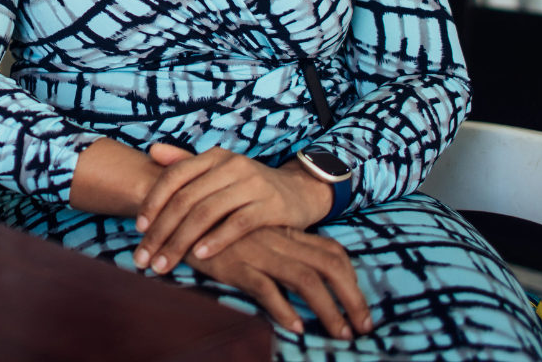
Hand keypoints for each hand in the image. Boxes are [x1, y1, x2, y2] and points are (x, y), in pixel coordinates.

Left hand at [133, 145, 332, 273]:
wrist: (299, 192)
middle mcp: (231, 166)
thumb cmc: (250, 185)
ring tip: (164, 264)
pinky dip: (216, 240)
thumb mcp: (220, 170)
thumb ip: (186, 162)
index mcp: (214, 157)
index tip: (138, 230)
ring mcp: (252, 184)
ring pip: (207, 213)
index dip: (153, 203)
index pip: (174, 177)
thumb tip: (151, 151)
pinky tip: (200, 257)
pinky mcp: (270, 205)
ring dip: (181, 242)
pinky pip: (237, 224)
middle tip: (145, 258)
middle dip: (161, 232)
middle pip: (186, 200)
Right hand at [182, 227, 371, 340]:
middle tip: (363, 327)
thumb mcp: (253, 236)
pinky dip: (284, 310)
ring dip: (329, 310)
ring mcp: (259, 251)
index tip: (358, 305)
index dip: (351, 279)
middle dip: (353, 298)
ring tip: (340, 333)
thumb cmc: (216, 227)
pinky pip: (267, 289)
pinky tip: (296, 326)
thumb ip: (277, 249)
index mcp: (286, 233)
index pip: (332, 251)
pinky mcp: (236, 264)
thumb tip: (301, 275)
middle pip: (330, 266)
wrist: (177, 208)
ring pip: (306, 279)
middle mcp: (279, 240)